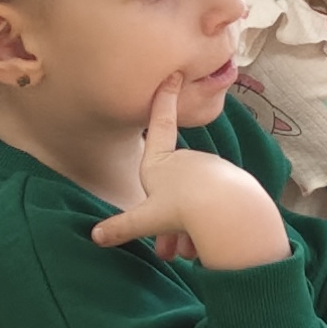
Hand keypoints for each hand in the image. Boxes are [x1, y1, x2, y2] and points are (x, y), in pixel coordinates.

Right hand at [86, 77, 290, 271]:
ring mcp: (210, 169)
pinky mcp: (231, 183)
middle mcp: (186, 159)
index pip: (159, 125)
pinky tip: (207, 246)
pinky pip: (214, 205)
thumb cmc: (181, 208)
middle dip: (168, 219)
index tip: (173, 75)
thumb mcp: (146, 219)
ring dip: (188, 228)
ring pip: (193, 201)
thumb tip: (95, 237)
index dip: (163, 100)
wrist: (227, 210)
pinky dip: (207, 225)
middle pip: (171, 189)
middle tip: (168, 250)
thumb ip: (122, 227)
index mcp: (161, 162)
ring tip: (187, 252)